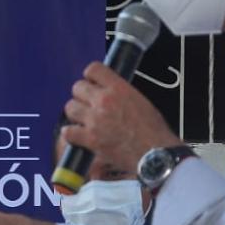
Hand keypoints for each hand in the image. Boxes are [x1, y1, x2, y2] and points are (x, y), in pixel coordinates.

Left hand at [63, 61, 180, 171]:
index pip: (93, 69)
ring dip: (76, 113)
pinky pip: (68, 131)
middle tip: (88, 104)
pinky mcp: (90, 139)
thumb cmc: (153, 131)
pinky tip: (78, 136)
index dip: (90, 76)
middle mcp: (104, 101)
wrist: (155, 155)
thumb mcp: (140, 100)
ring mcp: (95, 120)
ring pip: (70, 107)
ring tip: (83, 120)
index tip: (91, 82)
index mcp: (119, 88)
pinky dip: (71, 134)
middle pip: (77, 87)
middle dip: (82, 95)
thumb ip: (120, 93)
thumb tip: (109, 91)